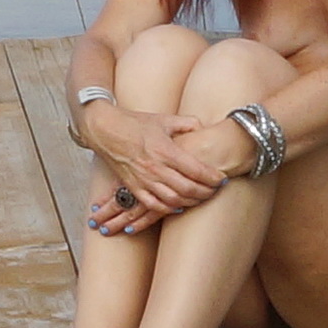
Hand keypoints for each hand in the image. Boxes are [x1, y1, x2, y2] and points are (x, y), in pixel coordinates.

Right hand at [86, 106, 251, 228]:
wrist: (104, 130)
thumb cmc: (134, 123)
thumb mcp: (164, 119)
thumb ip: (187, 124)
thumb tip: (203, 128)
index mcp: (165, 149)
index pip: (196, 170)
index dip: (213, 177)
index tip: (223, 178)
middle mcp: (155, 167)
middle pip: (188, 188)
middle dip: (206, 192)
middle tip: (216, 190)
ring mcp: (143, 179)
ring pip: (174, 200)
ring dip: (191, 202)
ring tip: (201, 198)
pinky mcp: (133, 187)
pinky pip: (154, 205)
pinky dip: (168, 209)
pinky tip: (178, 206)